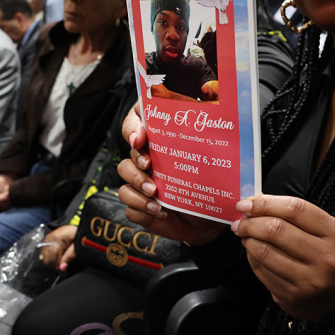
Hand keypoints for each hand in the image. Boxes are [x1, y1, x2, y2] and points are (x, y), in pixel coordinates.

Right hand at [40, 225, 76, 273]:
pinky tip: (58, 261)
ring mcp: (46, 240)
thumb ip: (69, 256)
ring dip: (52, 264)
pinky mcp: (47, 241)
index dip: (58, 268)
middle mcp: (49, 239)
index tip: (64, 273)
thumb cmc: (78, 234)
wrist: (77, 226)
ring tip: (62, 267)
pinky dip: (51, 260)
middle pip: (46, 259)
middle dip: (55, 267)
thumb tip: (62, 268)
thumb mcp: (76, 245)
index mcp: (56, 239)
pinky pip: (45, 254)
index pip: (52, 258)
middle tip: (64, 272)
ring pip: (44, 258)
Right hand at [117, 104, 224, 245]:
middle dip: (135, 171)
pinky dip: (142, 212)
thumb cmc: (209, 185)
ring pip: (123, 189)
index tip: (140, 139)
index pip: (135, 126)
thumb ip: (206, 139)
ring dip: (137, 194)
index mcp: (159, 146)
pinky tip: (160, 213)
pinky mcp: (142, 209)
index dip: (132, 129)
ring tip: (156, 200)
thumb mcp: (211, 160)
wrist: (211, 218)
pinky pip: (129, 210)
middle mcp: (147, 165)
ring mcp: (143, 189)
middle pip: (127, 162)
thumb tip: (208, 116)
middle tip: (150, 175)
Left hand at [231, 195, 334, 322]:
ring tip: (245, 235)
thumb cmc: (326, 255)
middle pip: (276, 230)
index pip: (295, 209)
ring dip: (248, 239)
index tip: (246, 203)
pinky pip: (261, 271)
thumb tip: (255, 203)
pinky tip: (252, 251)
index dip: (265, 203)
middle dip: (251, 223)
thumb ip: (294, 215)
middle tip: (240, 221)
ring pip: (264, 251)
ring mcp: (307, 280)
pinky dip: (251, 257)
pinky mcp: (291, 295)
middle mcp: (324, 258)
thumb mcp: (324, 230)